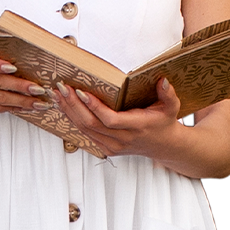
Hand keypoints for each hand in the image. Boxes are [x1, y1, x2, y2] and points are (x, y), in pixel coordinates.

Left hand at [54, 77, 182, 159]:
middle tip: (62, 88)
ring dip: (69, 111)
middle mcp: (122, 140)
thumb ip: (168, 94)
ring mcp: (112, 146)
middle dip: (74, 106)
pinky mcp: (106, 148)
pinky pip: (85, 134)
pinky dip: (73, 119)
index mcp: (136, 127)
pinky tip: (64, 106)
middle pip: (92, 124)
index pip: (110, 120)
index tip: (81, 92)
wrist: (163, 146)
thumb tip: (163, 81)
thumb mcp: (171, 107)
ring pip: (85, 130)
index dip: (94, 107)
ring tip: (57, 94)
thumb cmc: (164, 122)